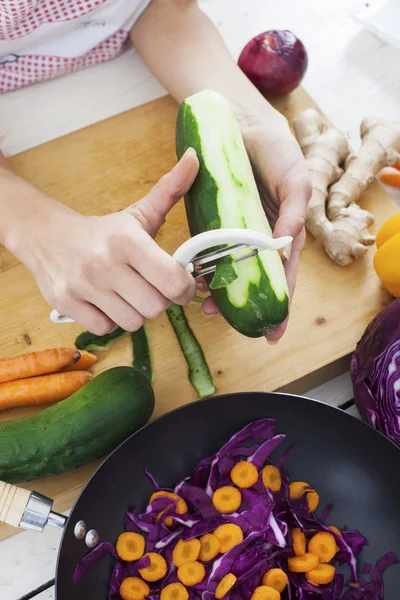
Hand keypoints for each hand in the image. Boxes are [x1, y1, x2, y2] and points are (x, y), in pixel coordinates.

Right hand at [25, 149, 198, 333]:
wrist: (47, 237)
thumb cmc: (104, 232)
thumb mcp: (138, 213)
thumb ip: (170, 190)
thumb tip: (196, 157)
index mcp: (127, 240)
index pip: (174, 282)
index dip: (184, 289)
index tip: (179, 284)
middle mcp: (104, 263)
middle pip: (155, 308)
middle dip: (158, 301)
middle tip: (150, 288)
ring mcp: (82, 285)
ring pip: (132, 322)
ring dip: (134, 312)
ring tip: (126, 294)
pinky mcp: (64, 303)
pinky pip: (105, 329)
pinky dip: (110, 321)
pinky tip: (106, 302)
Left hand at [202, 112, 310, 341]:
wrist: (243, 126)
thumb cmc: (278, 153)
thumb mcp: (295, 179)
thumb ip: (295, 210)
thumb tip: (287, 241)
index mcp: (284, 235)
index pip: (284, 276)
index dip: (280, 304)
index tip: (273, 333)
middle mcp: (259, 239)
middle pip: (254, 280)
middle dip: (244, 305)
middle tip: (230, 323)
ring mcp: (235, 232)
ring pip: (229, 269)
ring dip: (220, 290)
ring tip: (207, 308)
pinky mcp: (213, 222)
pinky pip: (209, 249)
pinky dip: (203, 265)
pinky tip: (194, 278)